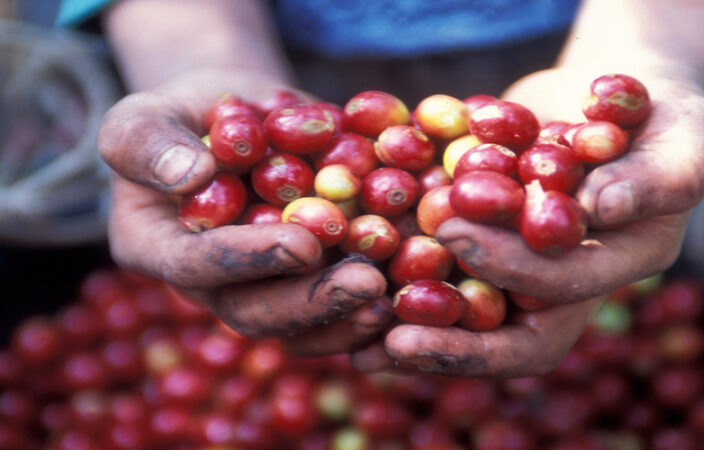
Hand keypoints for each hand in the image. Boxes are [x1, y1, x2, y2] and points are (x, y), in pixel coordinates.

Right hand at [98, 68, 391, 355]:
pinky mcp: (303, 282)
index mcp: (158, 249)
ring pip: (301, 326)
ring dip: (349, 316)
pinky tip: (412, 286)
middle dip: (313, 301)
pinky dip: (372, 299)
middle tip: (366, 283)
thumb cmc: (180, 116)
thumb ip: (150, 143)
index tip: (300, 243)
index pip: (196, 266)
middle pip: (256, 311)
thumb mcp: (145, 115)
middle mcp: (211, 284)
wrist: (235, 121)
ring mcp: (260, 288)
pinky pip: (335, 307)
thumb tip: (190, 175)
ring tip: (393, 297)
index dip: (248, 260)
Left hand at [353, 68, 703, 377]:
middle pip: (509, 332)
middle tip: (389, 322)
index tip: (457, 237)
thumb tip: (601, 211)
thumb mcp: (687, 138)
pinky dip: (401, 278)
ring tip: (358, 332)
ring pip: (468, 317)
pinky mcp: (489, 245)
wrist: (615, 96)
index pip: (564, 292)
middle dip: (451, 334)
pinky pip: (444, 275)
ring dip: (414, 327)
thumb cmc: (666, 113)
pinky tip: (357, 278)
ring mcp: (525, 268)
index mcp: (619, 268)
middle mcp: (569, 282)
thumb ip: (658, 179)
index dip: (513, 274)